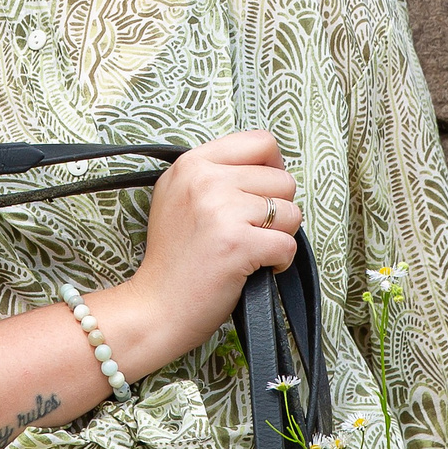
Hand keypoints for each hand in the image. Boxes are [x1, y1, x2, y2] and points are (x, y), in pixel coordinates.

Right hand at [88, 130, 299, 377]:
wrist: (156, 307)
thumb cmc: (174, 259)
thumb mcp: (178, 197)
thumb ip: (215, 174)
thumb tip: (267, 167)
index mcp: (191, 163)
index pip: (260, 142)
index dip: (273, 168)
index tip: (262, 192)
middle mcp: (204, 179)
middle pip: (282, 180)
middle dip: (276, 210)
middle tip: (249, 231)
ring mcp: (221, 210)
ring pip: (291, 212)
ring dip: (280, 236)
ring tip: (250, 249)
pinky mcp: (238, 243)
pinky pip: (289, 245)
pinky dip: (280, 262)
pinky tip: (255, 268)